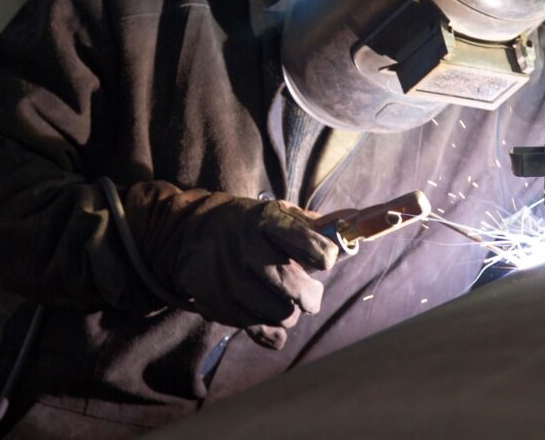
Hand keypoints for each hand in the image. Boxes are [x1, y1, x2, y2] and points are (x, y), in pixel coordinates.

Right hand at [152, 193, 338, 349]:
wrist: (189, 233)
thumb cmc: (247, 224)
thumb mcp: (276, 213)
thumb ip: (313, 225)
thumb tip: (355, 224)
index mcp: (266, 221)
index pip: (305, 241)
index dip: (324, 255)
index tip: (325, 261)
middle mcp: (246, 249)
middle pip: (292, 286)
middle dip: (310, 296)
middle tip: (311, 295)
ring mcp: (229, 278)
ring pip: (278, 313)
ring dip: (290, 314)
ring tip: (284, 301)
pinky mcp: (216, 303)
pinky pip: (258, 330)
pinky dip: (271, 331)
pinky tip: (270, 320)